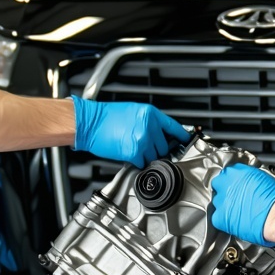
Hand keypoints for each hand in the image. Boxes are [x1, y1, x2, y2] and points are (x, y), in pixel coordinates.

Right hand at [72, 96, 189, 167]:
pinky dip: (137, 162)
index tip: (185, 141)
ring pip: (154, 156)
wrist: (89, 122)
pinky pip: (143, 163)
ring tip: (134, 148)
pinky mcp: (134, 153)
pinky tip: (128, 153)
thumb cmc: (106, 116)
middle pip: (164, 146)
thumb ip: (149, 122)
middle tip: (145, 147)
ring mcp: (143, 140)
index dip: (181, 136)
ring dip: (147, 156)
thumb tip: (160, 133)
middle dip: (157, 149)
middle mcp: (149, 126)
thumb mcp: (133, 112)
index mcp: (150, 114)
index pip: (173, 127)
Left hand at [211, 164, 274, 246]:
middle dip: (225, 191)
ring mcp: (221, 200)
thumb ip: (247, 177)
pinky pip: (216, 217)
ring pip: (217, 201)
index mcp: (236, 172)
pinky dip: (223, 220)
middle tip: (236, 198)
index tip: (234, 185)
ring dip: (225, 205)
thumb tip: (246, 181)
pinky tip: (233, 220)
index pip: (226, 173)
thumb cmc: (273, 198)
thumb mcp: (261, 178)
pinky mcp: (220, 217)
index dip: (231, 180)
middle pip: (219, 186)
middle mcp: (225, 184)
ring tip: (237, 211)